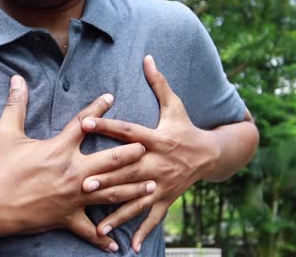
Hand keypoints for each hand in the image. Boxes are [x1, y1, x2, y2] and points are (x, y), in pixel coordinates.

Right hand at [0, 75, 156, 252]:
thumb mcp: (5, 134)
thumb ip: (16, 105)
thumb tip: (16, 79)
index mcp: (59, 149)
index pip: (84, 123)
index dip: (98, 108)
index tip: (111, 97)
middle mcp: (73, 172)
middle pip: (110, 160)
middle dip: (131, 152)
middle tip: (148, 147)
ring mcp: (73, 197)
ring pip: (111, 193)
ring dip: (133, 189)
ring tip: (152, 186)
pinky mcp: (67, 217)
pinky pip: (88, 231)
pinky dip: (101, 238)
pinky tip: (115, 245)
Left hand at [80, 56, 221, 251]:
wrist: (211, 154)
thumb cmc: (186, 127)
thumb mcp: (175, 104)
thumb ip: (159, 83)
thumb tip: (147, 57)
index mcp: (157, 138)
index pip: (129, 131)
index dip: (107, 125)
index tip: (85, 121)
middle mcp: (158, 162)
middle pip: (130, 171)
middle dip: (108, 177)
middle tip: (84, 183)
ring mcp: (162, 183)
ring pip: (137, 199)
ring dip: (118, 212)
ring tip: (99, 225)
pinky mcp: (166, 197)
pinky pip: (153, 216)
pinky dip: (142, 231)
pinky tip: (129, 246)